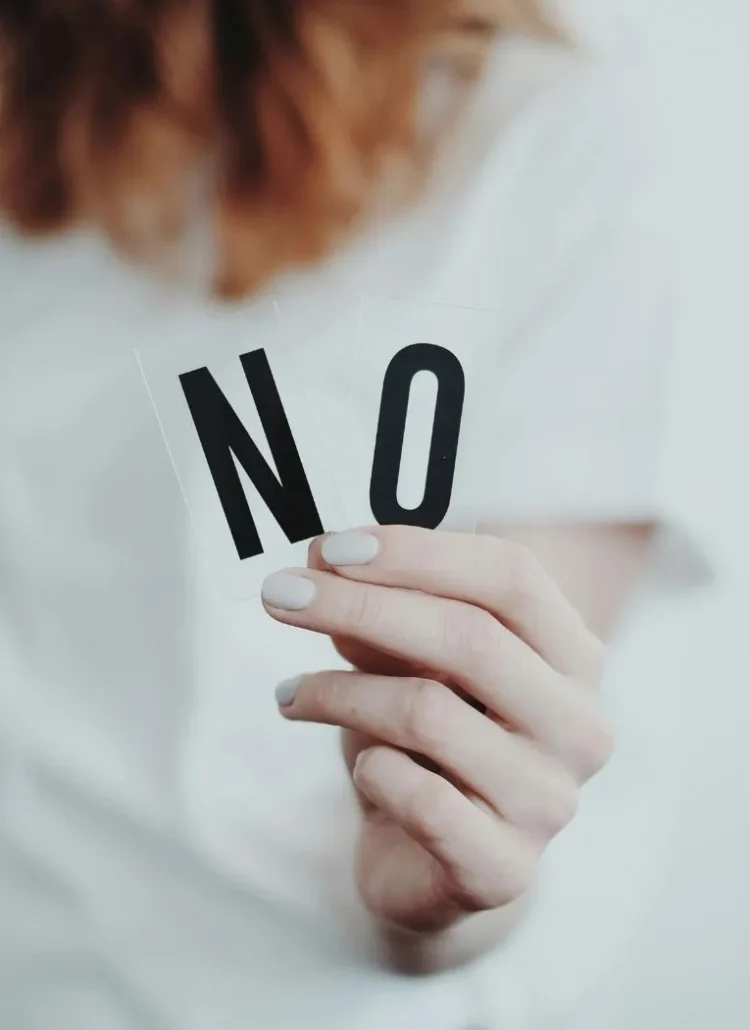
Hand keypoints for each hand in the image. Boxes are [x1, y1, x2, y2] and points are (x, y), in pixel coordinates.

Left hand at [261, 526, 612, 933]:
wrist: (437, 861)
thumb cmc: (431, 740)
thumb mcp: (409, 661)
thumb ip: (381, 611)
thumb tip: (320, 557)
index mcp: (574, 656)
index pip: (511, 576)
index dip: (418, 552)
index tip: (330, 547)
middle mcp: (579, 724)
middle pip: (469, 637)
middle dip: (359, 607)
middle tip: (280, 595)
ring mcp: (549, 801)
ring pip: (428, 713)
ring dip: (340, 692)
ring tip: (292, 692)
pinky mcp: (505, 869)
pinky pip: (423, 802)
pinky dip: (372, 770)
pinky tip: (358, 767)